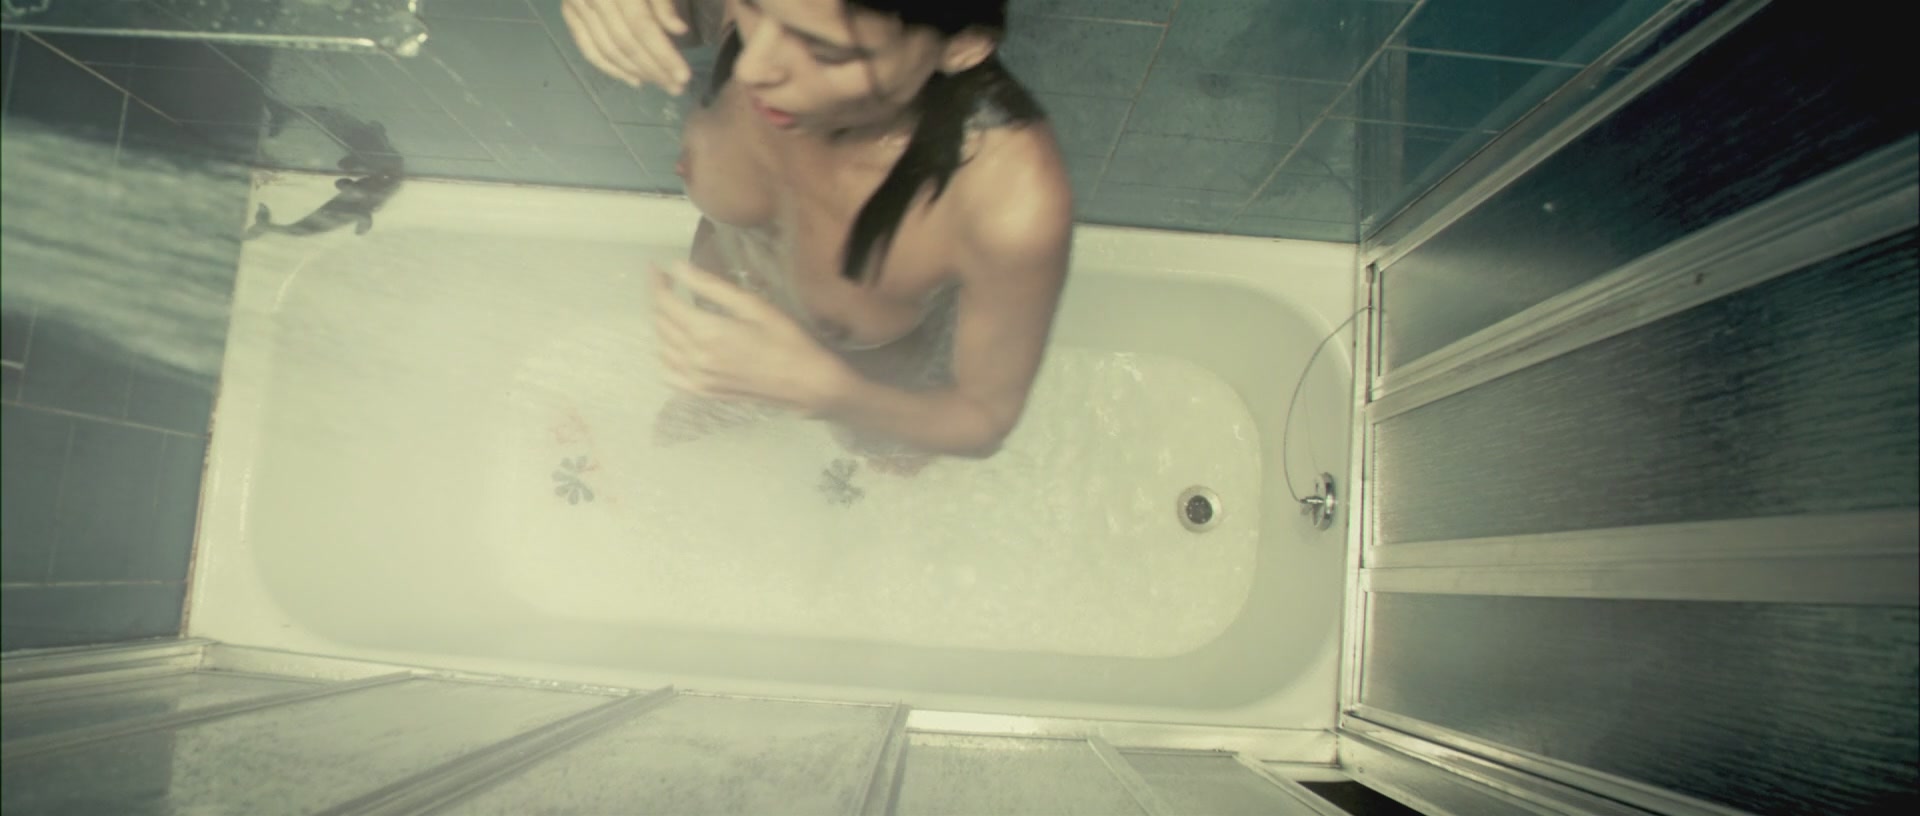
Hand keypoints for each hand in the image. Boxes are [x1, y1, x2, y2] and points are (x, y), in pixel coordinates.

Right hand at [561, 0, 693, 93]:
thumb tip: (678, 31)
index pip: (642, 27)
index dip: (663, 54)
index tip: (684, 77)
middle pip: (625, 43)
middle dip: (653, 69)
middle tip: (677, 88)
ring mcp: (576, 5)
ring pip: (607, 49)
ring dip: (636, 72)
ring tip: (660, 84)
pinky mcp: (569, 11)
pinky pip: (587, 47)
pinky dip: (610, 68)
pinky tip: (634, 80)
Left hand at [651, 261, 853, 413]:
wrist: (804, 382)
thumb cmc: (784, 337)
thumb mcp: (752, 304)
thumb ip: (711, 287)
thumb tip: (677, 267)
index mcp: (706, 331)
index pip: (666, 302)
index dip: (658, 282)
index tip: (659, 268)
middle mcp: (694, 357)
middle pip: (662, 323)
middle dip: (660, 299)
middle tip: (670, 284)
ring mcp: (697, 378)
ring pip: (662, 347)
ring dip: (663, 325)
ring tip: (675, 310)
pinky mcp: (703, 392)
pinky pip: (669, 374)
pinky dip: (665, 357)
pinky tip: (675, 346)